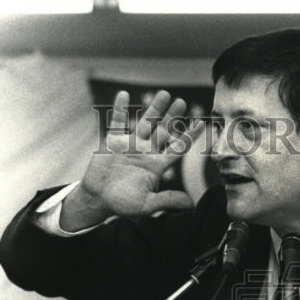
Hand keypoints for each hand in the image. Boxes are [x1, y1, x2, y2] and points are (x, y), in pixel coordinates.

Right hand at [60, 90, 203, 229]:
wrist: (98, 199)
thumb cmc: (123, 204)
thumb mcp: (147, 205)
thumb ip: (167, 200)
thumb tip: (192, 203)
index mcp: (157, 165)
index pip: (177, 148)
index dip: (188, 136)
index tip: (201, 124)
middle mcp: (147, 151)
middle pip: (164, 131)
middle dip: (173, 117)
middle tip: (182, 102)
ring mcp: (131, 144)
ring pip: (146, 122)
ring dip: (154, 108)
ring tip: (164, 94)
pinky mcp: (113, 141)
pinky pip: (117, 122)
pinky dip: (119, 109)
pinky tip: (124, 95)